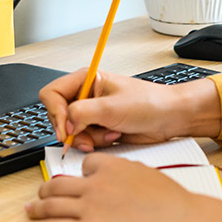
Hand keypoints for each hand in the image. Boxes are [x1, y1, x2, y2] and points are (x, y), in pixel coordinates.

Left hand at [16, 155, 221, 221]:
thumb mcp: (146, 174)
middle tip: (40, 193)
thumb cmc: (171, 200)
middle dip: (46, 189)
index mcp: (112, 165)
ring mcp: (91, 206)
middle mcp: (96, 183)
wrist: (179, 219)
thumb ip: (125, 174)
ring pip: (51, 204)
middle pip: (60, 183)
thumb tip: (117, 180)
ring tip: (28, 211)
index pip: (85, 165)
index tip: (74, 180)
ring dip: (35, 208)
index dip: (79, 174)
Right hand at [39, 69, 221, 149]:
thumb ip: (83, 113)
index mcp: (87, 79)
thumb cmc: (149, 102)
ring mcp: (92, 112)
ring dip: (88, 138)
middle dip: (74, 130)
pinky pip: (84, 140)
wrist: (169, 117)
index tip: (67, 129)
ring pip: (72, 131)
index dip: (56, 113)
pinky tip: (113, 136)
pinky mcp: (99, 127)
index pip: (53, 93)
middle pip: (59, 115)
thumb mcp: (112, 107)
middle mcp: (87, 94)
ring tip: (110, 133)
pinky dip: (96, 143)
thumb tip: (66, 124)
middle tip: (87, 136)